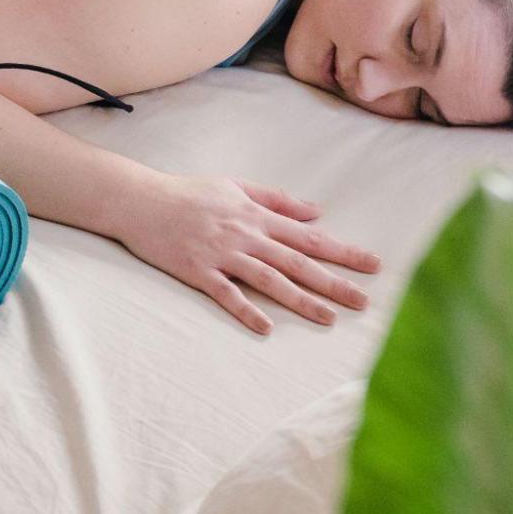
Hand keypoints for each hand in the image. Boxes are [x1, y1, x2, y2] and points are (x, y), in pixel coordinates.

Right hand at [112, 173, 380, 333]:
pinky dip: (246, 310)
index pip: (308, 237)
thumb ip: (277, 199)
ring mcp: (221, 254)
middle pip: (296, 262)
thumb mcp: (236, 185)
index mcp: (256, 215)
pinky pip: (226, 294)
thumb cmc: (188, 192)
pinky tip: (266, 327)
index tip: (372, 265)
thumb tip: (316, 212)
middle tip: (363, 301)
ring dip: (300, 300)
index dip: (342, 252)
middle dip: (333, 282)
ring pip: (269, 280)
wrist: (141, 200)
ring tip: (329, 318)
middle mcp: (245, 235)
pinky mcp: (197, 271)